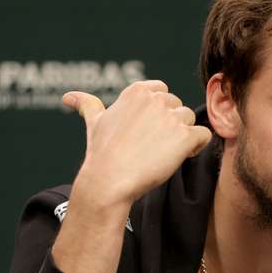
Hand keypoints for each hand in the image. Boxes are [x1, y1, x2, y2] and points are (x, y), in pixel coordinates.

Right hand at [62, 80, 212, 206]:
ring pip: (190, 121)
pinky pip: (204, 135)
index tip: (146, 130)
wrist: (109, 180)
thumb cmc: (102, 154)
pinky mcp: (185, 136)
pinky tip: (179, 157)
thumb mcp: (94, 123)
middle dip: (170, 126)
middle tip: (151, 146)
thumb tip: (68, 97)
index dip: (159, 112)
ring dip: (183, 137)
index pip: (162, 92)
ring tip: (162, 153)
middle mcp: (156, 99)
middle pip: (178, 107)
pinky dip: (196, 147)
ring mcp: (171, 116)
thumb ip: (88, 104)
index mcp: (137, 91)